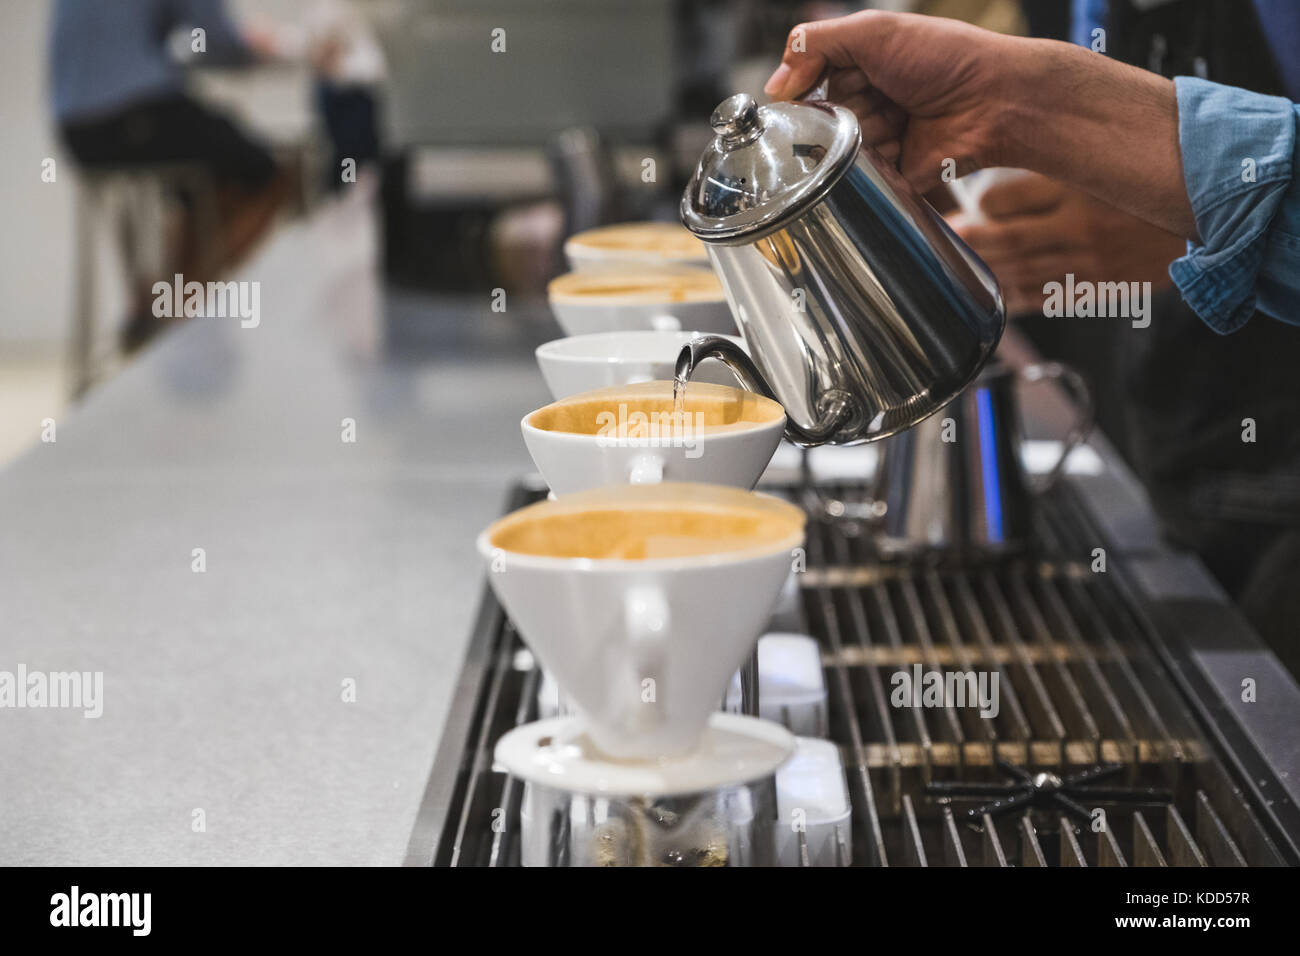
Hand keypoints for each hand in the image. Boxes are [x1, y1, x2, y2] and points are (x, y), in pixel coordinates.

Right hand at [763, 11, 1020, 192]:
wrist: (995, 102)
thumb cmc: (946, 58)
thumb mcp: (874, 31)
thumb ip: (815, 45)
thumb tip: (774, 85)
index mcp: (860, 66)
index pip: (809, 84)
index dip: (812, 88)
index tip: (831, 85)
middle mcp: (867, 103)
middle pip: (822, 121)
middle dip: (844, 114)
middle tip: (880, 99)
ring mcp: (880, 141)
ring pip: (840, 153)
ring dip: (864, 140)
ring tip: (899, 123)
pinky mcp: (892, 175)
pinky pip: (863, 182)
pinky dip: (874, 169)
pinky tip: (899, 149)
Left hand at [950, 172, 1184, 314]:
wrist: (1219, 210)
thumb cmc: (1156, 173)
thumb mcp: (1108, 151)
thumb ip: (1058, 155)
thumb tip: (999, 177)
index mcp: (1080, 186)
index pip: (1003, 199)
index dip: (975, 206)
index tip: (960, 206)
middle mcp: (1082, 228)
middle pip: (1005, 241)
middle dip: (970, 243)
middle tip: (947, 239)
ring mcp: (1092, 263)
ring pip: (1020, 274)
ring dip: (986, 273)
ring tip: (958, 267)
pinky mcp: (1102, 286)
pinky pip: (1047, 298)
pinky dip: (1016, 299)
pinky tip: (993, 298)